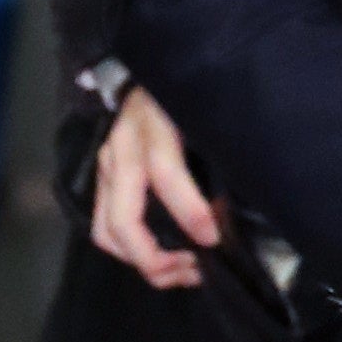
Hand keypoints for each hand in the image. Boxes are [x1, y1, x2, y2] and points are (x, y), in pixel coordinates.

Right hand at [87, 80, 225, 288]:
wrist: (147, 71)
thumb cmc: (185, 95)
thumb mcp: (205, 113)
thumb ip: (220, 150)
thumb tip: (236, 204)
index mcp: (152, 127)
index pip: (164, 172)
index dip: (189, 211)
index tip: (213, 238)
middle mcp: (121, 152)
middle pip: (122, 221)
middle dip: (154, 258)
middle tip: (194, 269)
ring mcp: (107, 169)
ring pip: (108, 232)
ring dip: (143, 261)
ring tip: (182, 270)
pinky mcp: (105, 182)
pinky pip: (107, 227)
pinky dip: (134, 252)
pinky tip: (166, 255)